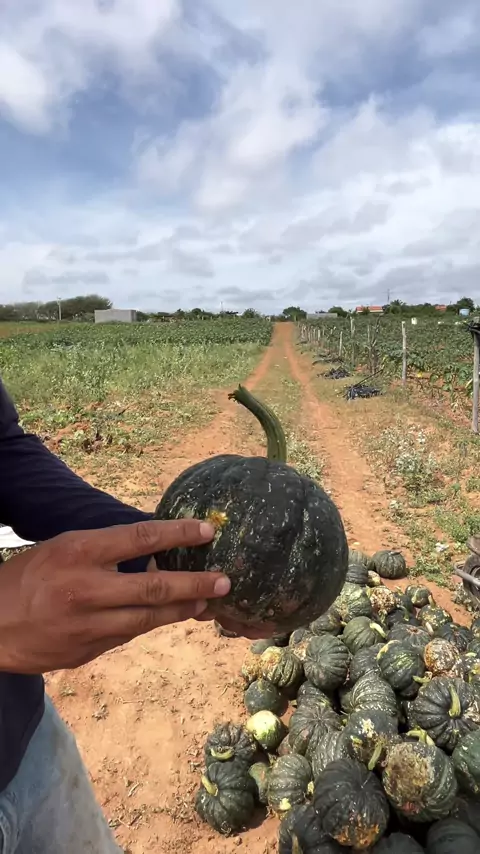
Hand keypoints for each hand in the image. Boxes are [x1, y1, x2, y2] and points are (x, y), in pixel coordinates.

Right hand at [0, 520, 230, 673]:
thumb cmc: (28, 578)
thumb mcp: (62, 548)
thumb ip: (105, 549)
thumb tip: (152, 548)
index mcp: (79, 553)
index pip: (139, 538)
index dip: (177, 534)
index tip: (207, 531)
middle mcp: (86, 589)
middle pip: (153, 587)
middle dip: (194, 583)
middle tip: (224, 580)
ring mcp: (87, 625)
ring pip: (148, 619)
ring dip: (182, 610)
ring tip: (207, 602)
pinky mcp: (87, 651)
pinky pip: (128, 635)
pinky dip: (151, 624)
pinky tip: (171, 617)